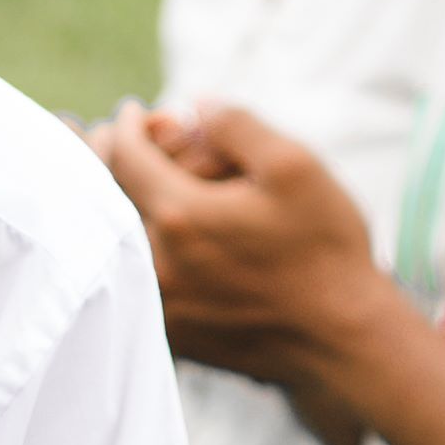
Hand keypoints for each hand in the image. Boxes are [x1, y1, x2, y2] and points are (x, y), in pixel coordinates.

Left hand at [96, 101, 398, 395]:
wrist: (341, 339)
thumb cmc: (324, 250)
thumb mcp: (294, 167)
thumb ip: (237, 126)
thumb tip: (195, 105)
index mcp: (180, 216)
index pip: (123, 158)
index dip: (123, 127)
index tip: (132, 113)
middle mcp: (156, 265)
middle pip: (104, 201)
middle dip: (102, 161)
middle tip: (104, 138)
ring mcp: (159, 305)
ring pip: (112, 244)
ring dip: (111, 206)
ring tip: (113, 178)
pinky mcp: (169, 333)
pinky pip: (130, 284)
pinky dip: (124, 251)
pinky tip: (136, 235)